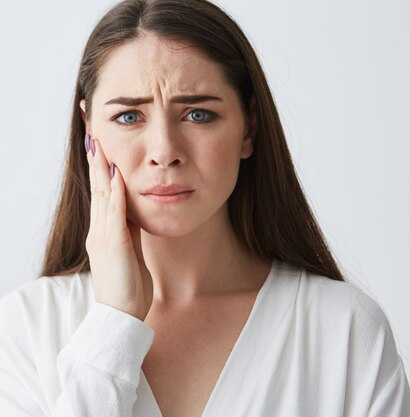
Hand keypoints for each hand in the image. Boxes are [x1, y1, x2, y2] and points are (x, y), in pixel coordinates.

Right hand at [84, 133, 153, 320]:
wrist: (120, 316)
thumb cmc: (127, 288)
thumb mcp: (130, 252)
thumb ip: (129, 230)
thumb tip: (134, 210)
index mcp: (104, 232)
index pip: (102, 193)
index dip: (100, 168)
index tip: (100, 145)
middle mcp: (99, 230)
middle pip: (97, 188)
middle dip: (95, 159)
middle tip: (92, 132)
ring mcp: (104, 237)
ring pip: (102, 195)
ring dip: (101, 167)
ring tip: (99, 142)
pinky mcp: (114, 245)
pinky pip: (115, 214)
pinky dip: (117, 192)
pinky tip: (117, 174)